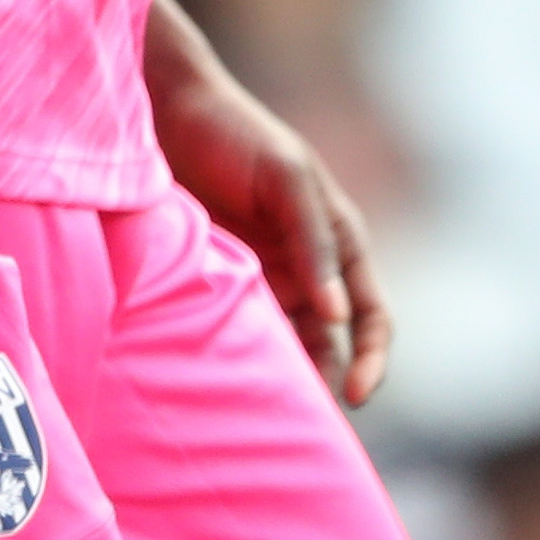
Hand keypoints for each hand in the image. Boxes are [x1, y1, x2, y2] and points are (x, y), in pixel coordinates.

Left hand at [151, 55, 388, 407]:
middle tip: (303, 429)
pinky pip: (242, 332)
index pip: (372, 318)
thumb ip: (315, 242)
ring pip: (287, 345)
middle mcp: (309, 268)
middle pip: (330, 345)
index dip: (372, 360)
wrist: (167, 111)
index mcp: (341, 242)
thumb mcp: (286, 177)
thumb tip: (339, 317)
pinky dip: (242, 359)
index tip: (355, 396)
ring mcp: (266, 276)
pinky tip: (224, 383)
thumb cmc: (237, 133)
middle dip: (325, 386)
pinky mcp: (224, 280)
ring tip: (263, 416)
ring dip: (283, 378)